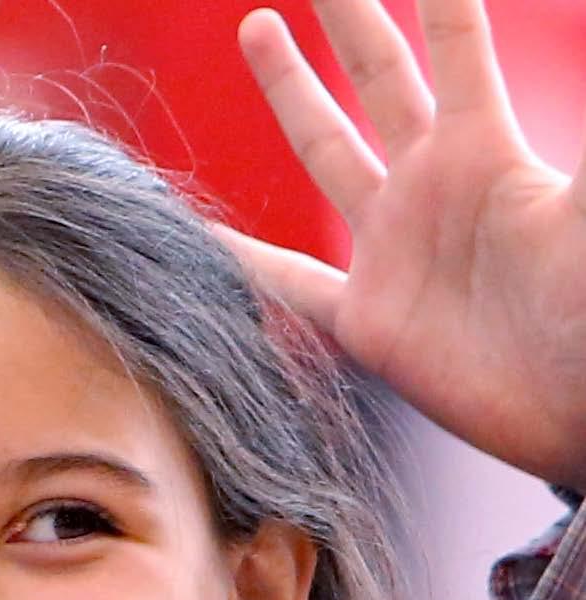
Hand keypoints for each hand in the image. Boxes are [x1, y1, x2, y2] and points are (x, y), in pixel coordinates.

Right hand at [224, 0, 585, 489]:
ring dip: (295, 91)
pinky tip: (200, 231)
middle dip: (350, 15)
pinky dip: (241, 259)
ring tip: (259, 25)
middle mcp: (430, 187)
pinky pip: (288, 281)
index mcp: (484, 151)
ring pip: (329, 153)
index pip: (455, 45)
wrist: (577, 413)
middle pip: (381, 76)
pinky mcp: (366, 320)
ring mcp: (391, 250)